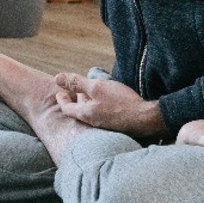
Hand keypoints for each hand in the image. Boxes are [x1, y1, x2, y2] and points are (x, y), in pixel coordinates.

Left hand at [52, 72, 166, 140]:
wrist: (146, 119)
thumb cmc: (121, 102)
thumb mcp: (97, 88)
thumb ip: (77, 83)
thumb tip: (57, 78)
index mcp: (85, 114)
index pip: (67, 108)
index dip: (62, 99)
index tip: (59, 93)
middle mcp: (93, 122)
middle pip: (78, 111)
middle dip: (74, 101)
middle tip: (71, 92)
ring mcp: (104, 124)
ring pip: (90, 112)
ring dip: (86, 103)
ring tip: (87, 94)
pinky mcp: (116, 124)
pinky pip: (101, 114)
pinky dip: (98, 106)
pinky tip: (104, 100)